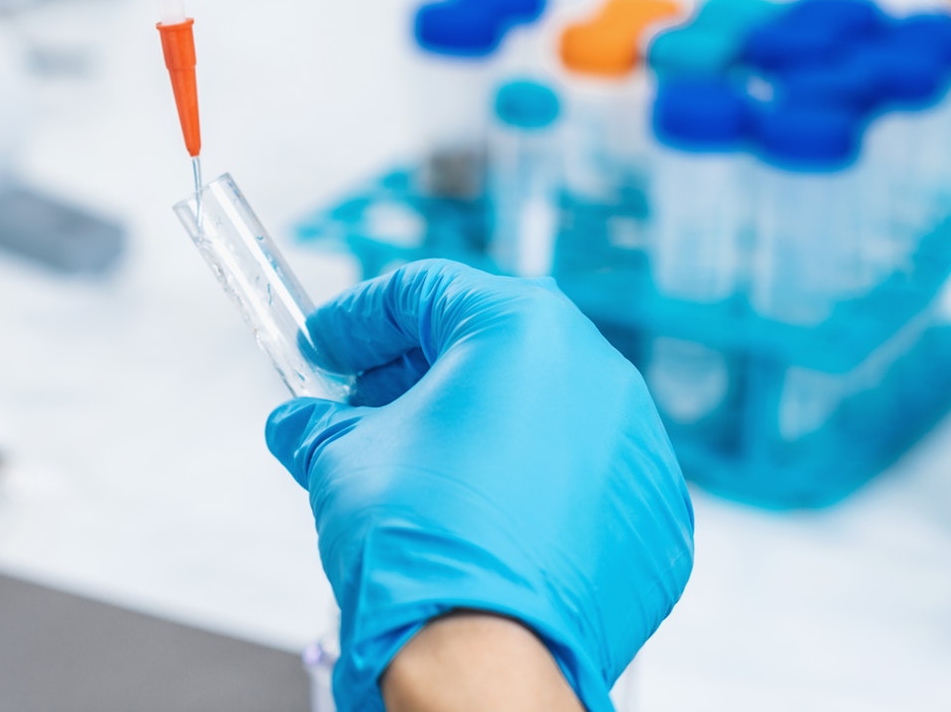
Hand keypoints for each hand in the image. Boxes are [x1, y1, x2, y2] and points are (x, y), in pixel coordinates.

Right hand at [266, 260, 692, 711]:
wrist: (484, 659)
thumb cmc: (421, 546)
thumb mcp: (342, 458)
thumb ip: (319, 423)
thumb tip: (298, 426)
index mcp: (522, 330)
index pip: (425, 291)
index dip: (359, 317)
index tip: (323, 345)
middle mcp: (595, 373)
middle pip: (488, 343)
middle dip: (416, 371)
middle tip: (362, 406)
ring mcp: (634, 445)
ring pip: (539, 408)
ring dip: (475, 426)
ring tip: (416, 471)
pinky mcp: (651, 514)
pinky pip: (578, 474)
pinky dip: (527, 483)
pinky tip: (475, 518)